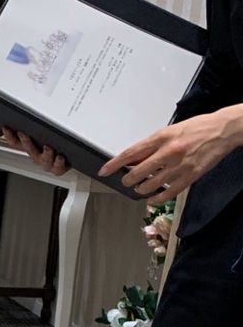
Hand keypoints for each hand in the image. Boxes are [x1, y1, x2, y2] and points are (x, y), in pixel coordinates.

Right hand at [1, 126, 67, 174]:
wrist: (71, 158)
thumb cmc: (57, 144)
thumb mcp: (45, 132)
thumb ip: (39, 123)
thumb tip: (33, 103)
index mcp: (31, 147)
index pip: (15, 143)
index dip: (9, 136)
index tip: (6, 128)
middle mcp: (37, 156)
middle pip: (28, 150)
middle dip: (26, 142)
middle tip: (24, 134)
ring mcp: (47, 162)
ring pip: (43, 159)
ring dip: (45, 153)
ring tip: (48, 147)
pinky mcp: (58, 168)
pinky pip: (57, 167)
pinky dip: (58, 162)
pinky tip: (60, 156)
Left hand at [98, 106, 242, 204]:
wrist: (223, 130)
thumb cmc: (196, 128)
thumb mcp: (170, 131)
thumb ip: (151, 145)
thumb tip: (134, 160)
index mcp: (161, 138)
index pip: (130, 153)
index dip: (114, 164)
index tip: (104, 171)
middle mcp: (168, 151)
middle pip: (137, 172)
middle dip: (127, 180)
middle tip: (126, 181)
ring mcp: (179, 165)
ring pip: (150, 185)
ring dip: (141, 189)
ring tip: (140, 188)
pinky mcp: (190, 176)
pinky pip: (168, 193)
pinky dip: (157, 198)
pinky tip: (152, 199)